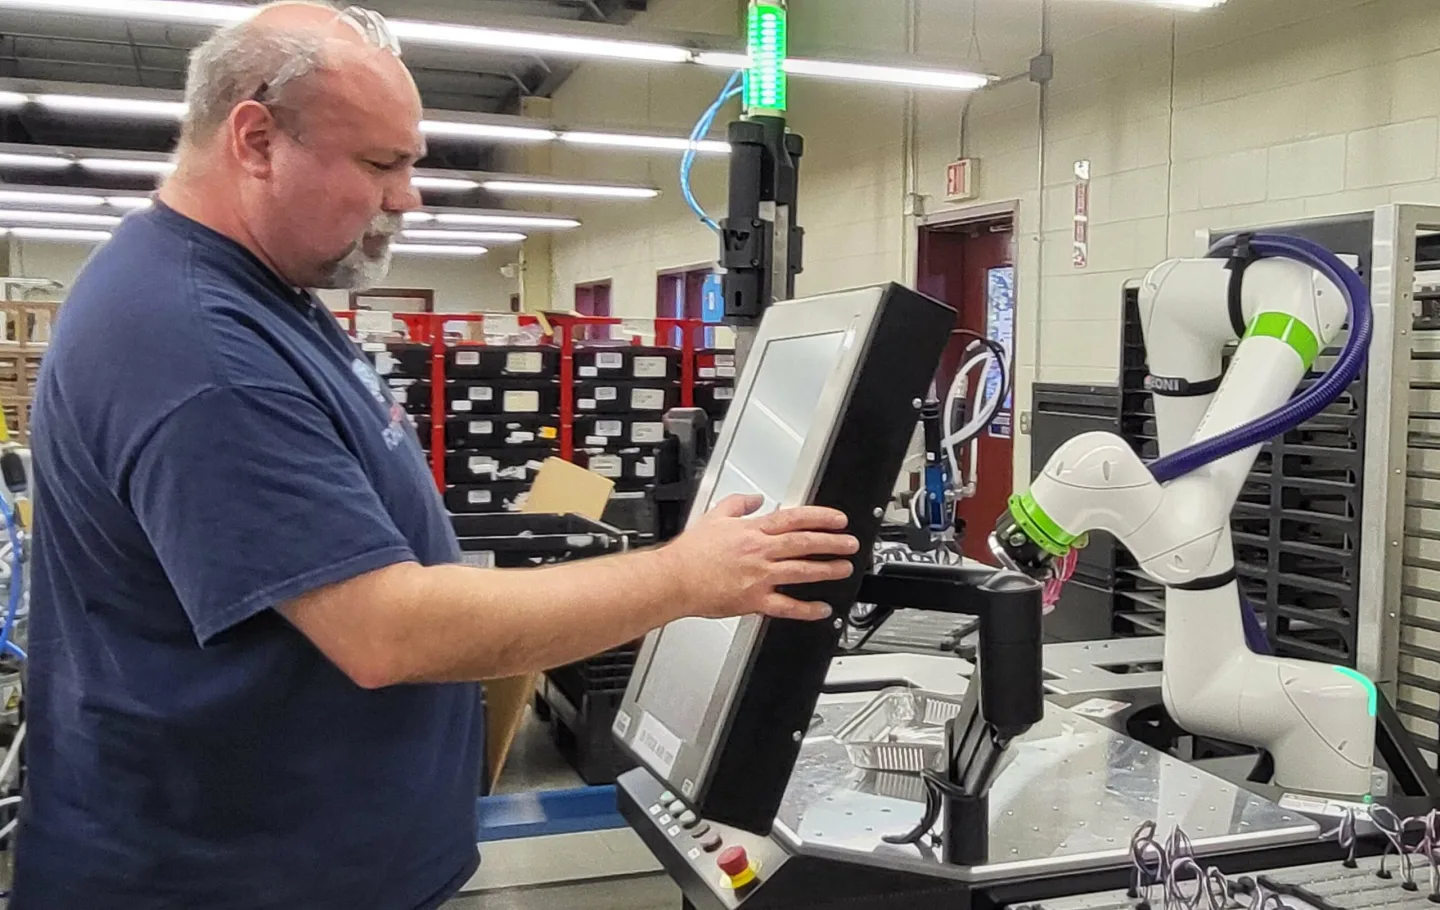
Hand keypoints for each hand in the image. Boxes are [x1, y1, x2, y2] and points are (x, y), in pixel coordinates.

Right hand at [660, 493, 859, 621]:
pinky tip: (821, 609)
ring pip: (801, 571)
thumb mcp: (714, 516)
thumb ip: (738, 504)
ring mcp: (758, 577)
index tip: (838, 519)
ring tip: (844, 568)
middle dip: (832, 543)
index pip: (794, 519)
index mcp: (752, 530)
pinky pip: (786, 605)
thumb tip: (755, 499)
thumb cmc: (690, 553)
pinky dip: (806, 609)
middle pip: (804, 543)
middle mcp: (759, 552)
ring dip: (826, 570)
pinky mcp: (753, 600)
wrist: (674, 579)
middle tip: (850, 543)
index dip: (821, 517)